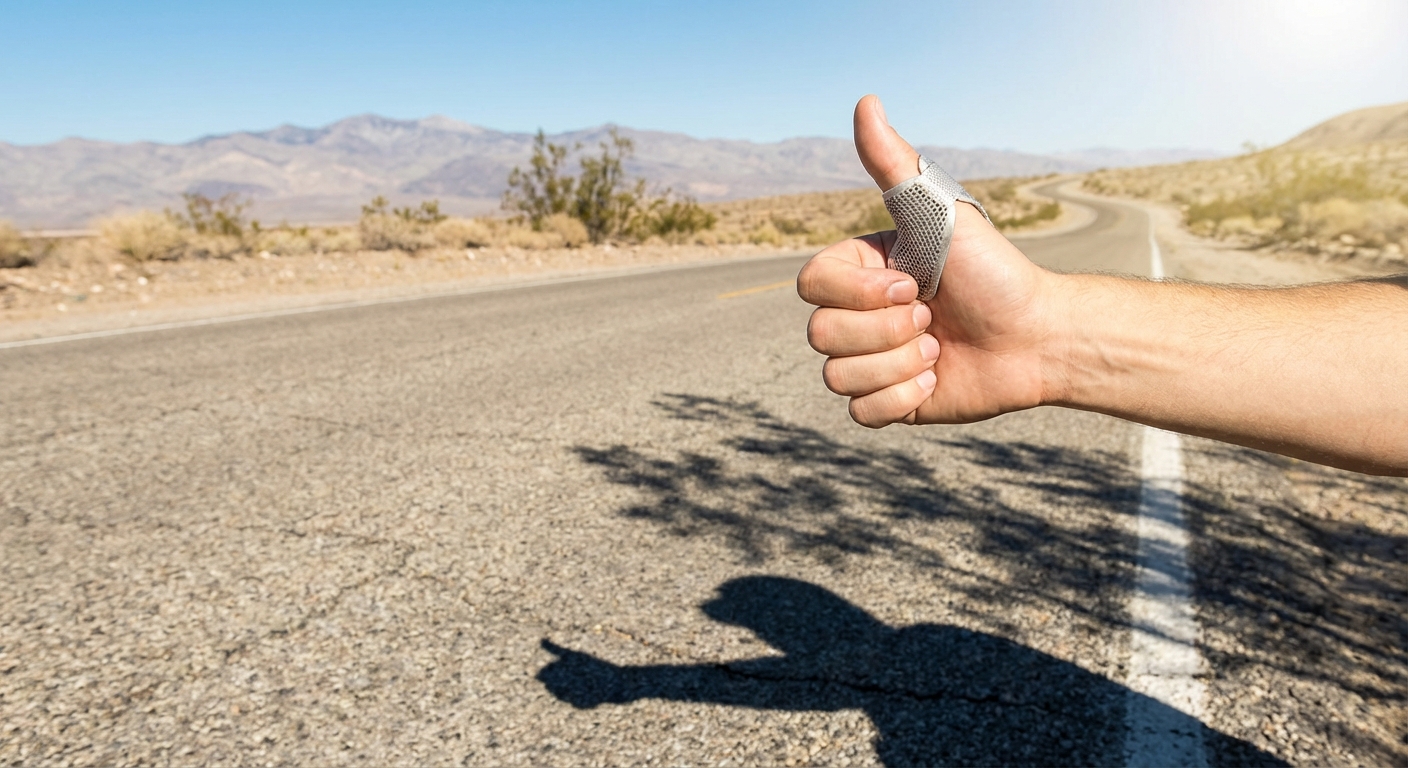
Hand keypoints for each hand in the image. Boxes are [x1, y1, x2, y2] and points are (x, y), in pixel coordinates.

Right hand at [797, 95, 1057, 426]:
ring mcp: (870, 362)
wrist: (1038, 335)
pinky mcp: (889, 403)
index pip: (811, 286)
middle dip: (884, 331)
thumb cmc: (993, 271)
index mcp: (858, 273)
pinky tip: (937, 381)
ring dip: (899, 365)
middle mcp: (856, 317)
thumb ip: (894, 162)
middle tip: (931, 318)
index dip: (857, 293)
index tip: (911, 283)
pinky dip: (902, 399)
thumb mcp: (938, 212)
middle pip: (820, 336)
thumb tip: (865, 101)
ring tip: (939, 350)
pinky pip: (860, 413)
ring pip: (838, 377)